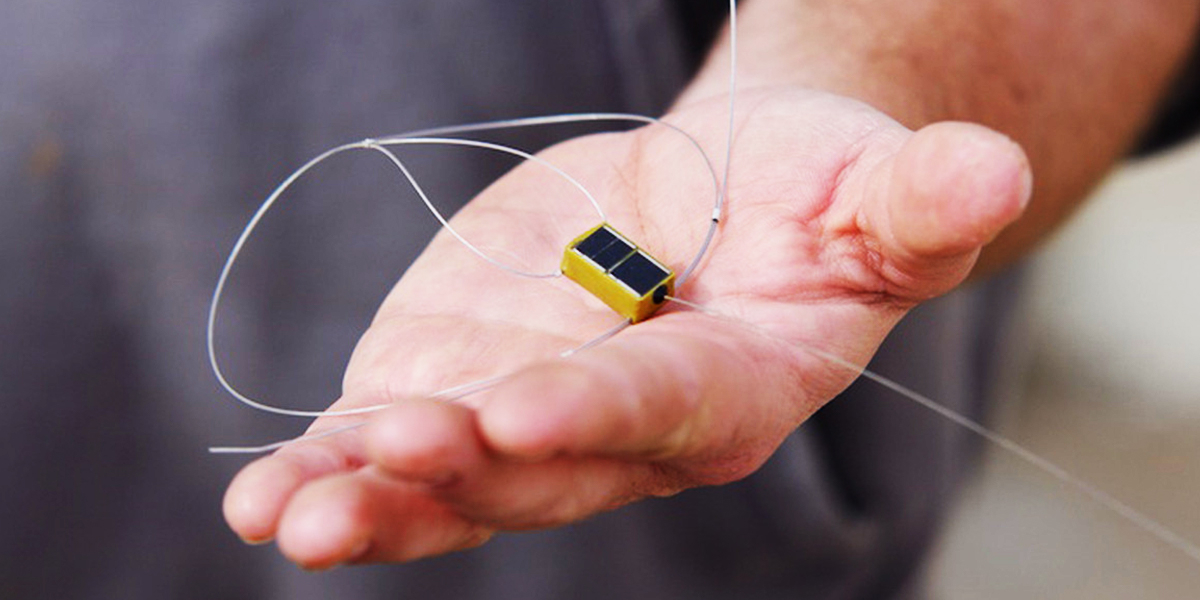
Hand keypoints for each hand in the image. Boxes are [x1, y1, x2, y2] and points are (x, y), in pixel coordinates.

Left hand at [222, 86, 1029, 568]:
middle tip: (376, 461)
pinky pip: (394, 442)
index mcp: (732, 386)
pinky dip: (331, 468)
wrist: (730, 207)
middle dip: (461, 471)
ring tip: (283, 511)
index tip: (516, 413)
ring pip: (452, 482)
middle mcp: (626, 429)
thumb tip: (991, 171)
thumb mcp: (875, 187)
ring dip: (372, 498)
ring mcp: (534, 417)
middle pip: (543, 469)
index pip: (665, 408)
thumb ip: (917, 197)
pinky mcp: (468, 385)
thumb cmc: (816, 198)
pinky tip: (266, 492)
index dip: (599, 413)